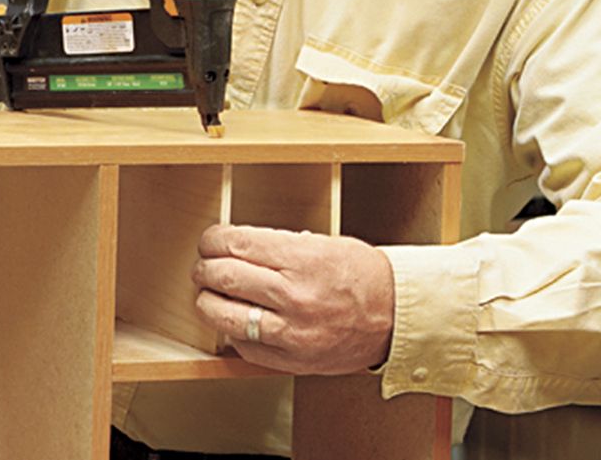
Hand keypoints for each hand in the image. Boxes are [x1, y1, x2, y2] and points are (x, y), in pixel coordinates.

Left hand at [193, 224, 394, 374]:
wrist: (397, 317)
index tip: (210, 241)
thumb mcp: (324, 245)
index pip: (235, 244)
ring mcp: (290, 332)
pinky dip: (232, 332)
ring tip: (210, 294)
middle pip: (222, 277)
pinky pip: (244, 346)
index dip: (212, 240)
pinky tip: (237, 320)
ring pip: (223, 316)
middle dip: (204, 268)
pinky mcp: (291, 360)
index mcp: (302, 260)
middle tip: (204, 266)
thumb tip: (236, 247)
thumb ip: (279, 247)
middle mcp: (293, 296)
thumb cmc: (364, 277)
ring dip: (207, 301)